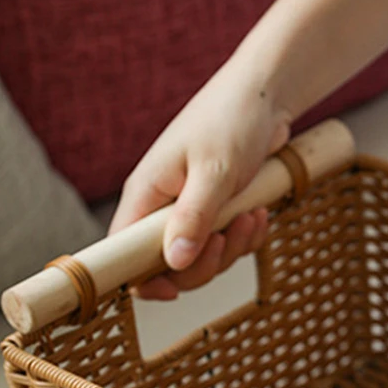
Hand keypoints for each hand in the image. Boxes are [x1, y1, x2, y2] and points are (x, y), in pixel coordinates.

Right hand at [109, 55, 291, 298]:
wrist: (264, 96)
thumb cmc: (231, 122)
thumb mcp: (214, 171)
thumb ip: (194, 217)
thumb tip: (174, 262)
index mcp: (146, 195)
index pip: (123, 253)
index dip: (142, 280)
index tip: (173, 291)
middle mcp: (162, 207)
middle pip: (169, 266)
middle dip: (205, 263)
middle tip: (228, 237)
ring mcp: (190, 210)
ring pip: (203, 258)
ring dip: (233, 247)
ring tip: (251, 214)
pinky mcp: (217, 210)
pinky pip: (228, 244)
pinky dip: (246, 236)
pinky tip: (259, 213)